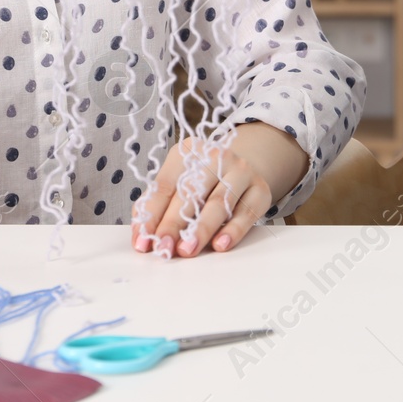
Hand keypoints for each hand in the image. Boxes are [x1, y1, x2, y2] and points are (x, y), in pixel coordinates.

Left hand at [131, 124, 302, 256]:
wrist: (243, 169)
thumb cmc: (202, 182)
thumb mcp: (179, 182)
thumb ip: (158, 206)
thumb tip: (142, 235)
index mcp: (188, 151)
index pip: (165, 185)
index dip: (152, 215)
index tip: (143, 242)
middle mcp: (215, 156)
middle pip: (191, 192)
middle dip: (174, 224)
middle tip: (164, 248)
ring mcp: (241, 171)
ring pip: (218, 202)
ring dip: (201, 229)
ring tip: (187, 250)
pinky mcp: (260, 190)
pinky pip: (245, 213)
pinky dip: (232, 230)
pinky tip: (220, 244)